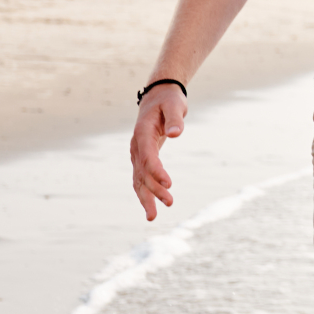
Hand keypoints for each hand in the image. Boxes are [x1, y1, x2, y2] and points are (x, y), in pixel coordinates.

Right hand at [129, 83, 187, 220]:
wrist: (158, 96)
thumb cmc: (169, 100)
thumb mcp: (174, 105)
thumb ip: (175, 119)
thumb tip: (177, 134)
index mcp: (142, 133)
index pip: (148, 156)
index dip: (157, 171)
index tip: (169, 184)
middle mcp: (137, 146)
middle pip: (142, 172)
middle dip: (154, 189)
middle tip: (170, 202)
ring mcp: (137, 153)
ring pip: (138, 179)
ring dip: (146, 197)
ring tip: (152, 217)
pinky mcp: (143, 157)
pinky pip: (141, 178)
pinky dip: (145, 193)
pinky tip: (151, 208)